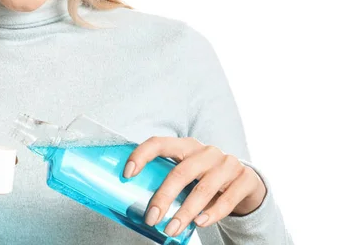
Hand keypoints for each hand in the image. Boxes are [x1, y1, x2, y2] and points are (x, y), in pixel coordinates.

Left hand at [123, 137, 266, 237]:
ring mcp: (227, 164)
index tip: (127, 174)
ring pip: (203, 189)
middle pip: (181, 172)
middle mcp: (206, 151)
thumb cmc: (205, 178)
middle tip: (150, 218)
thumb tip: (136, 201)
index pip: (159, 142)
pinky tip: (199, 224)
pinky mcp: (244, 179)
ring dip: (185, 212)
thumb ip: (169, 178)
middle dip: (163, 197)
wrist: (246, 182)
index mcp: (186, 145)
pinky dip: (212, 213)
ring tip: (171, 229)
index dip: (141, 155)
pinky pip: (227, 199)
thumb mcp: (189, 172)